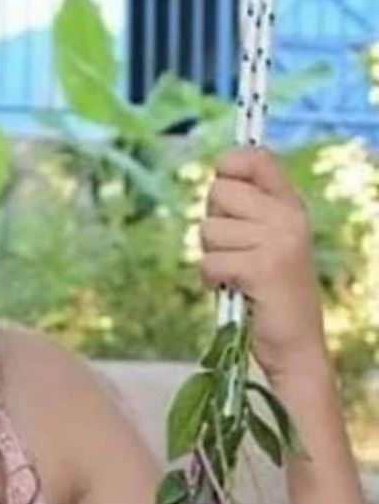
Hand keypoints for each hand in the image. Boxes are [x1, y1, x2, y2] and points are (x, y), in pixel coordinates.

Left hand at [199, 147, 328, 381]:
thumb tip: (217, 174)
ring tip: (237, 275)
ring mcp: (277, 241)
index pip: (256, 158)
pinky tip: (232, 290)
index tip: (224, 185)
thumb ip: (245, 210)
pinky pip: (209, 261)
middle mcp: (288, 217)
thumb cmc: (267, 293)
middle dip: (214, 224)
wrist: (294, 346)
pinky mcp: (262, 268)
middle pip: (219, 192)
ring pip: (208, 229)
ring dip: (213, 256)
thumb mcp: (263, 241)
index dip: (229, 165)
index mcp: (290, 206)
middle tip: (235, 252)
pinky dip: (211, 279)